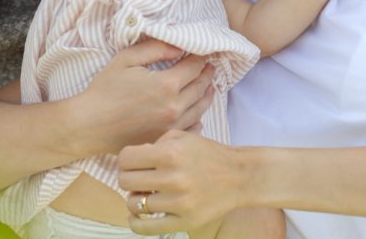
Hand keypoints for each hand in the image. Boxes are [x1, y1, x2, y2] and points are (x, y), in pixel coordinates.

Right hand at [66, 40, 215, 157]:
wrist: (91, 124)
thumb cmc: (105, 89)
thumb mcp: (126, 59)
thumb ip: (155, 49)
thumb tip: (180, 48)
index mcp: (166, 85)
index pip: (194, 68)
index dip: (201, 59)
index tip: (205, 54)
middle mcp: (175, 107)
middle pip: (200, 88)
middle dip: (207, 75)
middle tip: (210, 68)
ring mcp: (172, 127)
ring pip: (200, 109)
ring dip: (207, 96)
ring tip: (209, 87)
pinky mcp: (166, 139)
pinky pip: (191, 130)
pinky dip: (198, 120)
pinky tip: (198, 115)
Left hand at [119, 129, 246, 233]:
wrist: (239, 176)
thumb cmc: (207, 154)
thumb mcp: (181, 138)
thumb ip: (154, 144)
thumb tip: (130, 161)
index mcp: (170, 153)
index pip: (125, 159)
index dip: (126, 160)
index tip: (134, 162)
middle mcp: (173, 178)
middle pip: (125, 181)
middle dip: (129, 178)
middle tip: (139, 178)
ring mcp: (179, 203)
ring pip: (134, 204)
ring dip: (136, 198)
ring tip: (146, 194)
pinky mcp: (185, 221)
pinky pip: (147, 227)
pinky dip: (136, 223)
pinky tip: (136, 216)